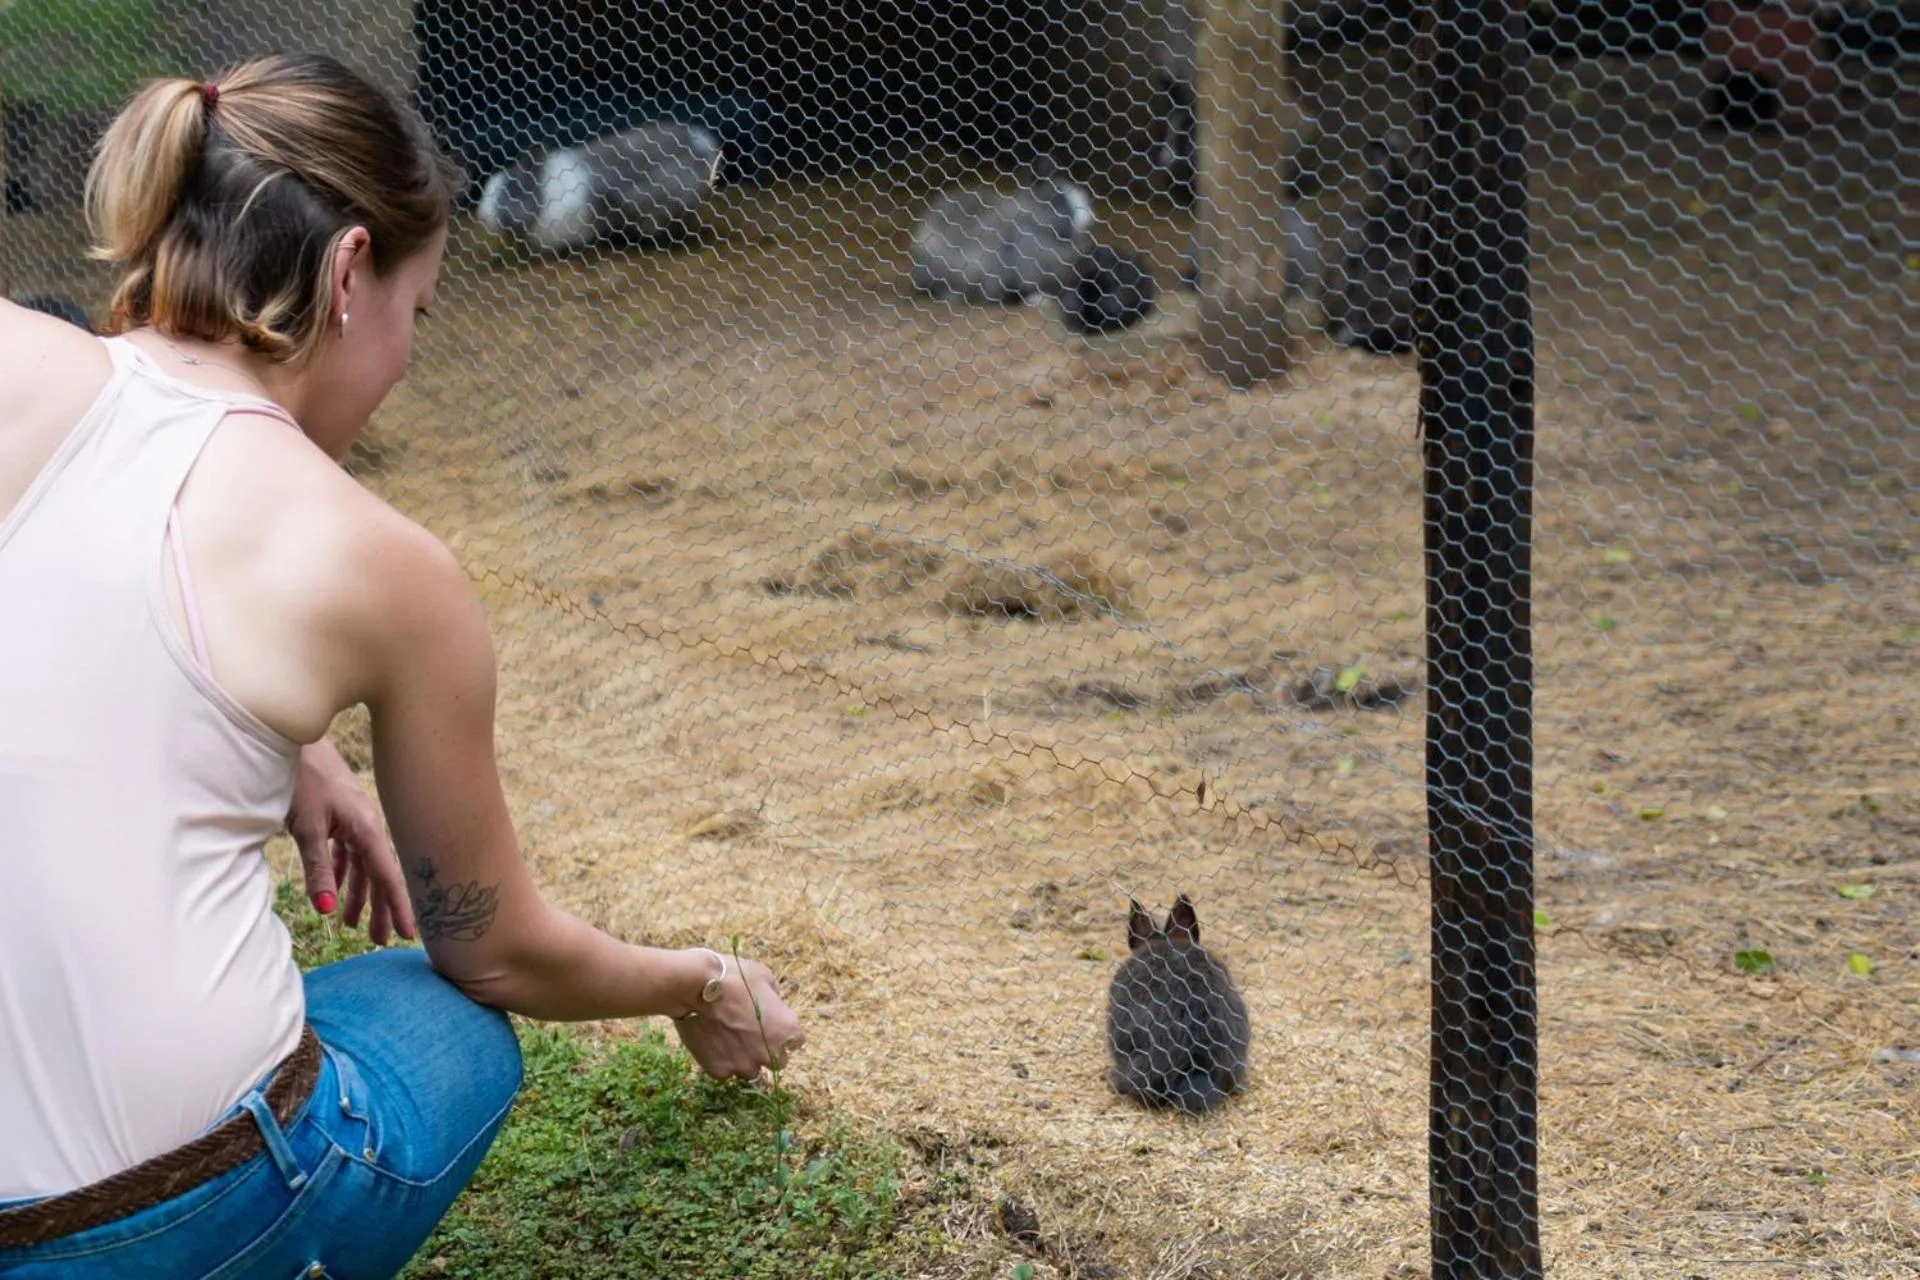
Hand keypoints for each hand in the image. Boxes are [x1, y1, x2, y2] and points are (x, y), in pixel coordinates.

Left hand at [288, 739, 415, 945]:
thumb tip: (325, 910)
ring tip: (354, 925)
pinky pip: (348, 853)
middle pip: (379, 874)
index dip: (399, 906)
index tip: (408, 933)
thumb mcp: (307, 828)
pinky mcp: (340, 817)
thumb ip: (318, 869)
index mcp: (366, 829)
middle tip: (380, 941)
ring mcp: (354, 821)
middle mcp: (366, 826)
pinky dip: (343, 874)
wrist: (292, 741)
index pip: (388, 876)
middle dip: (380, 908)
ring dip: (359, 895)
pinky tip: (335, 891)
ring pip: (363, 866)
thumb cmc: (302, 780)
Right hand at [671, 953, 806, 1081]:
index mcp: (788, 1030)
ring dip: (744, 1059)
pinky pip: (725, 1072)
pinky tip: (712, 1045)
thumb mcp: (765, 977)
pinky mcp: (720, 1070)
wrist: (697, 987)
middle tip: (750, 1035)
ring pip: (751, 1071)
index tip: (772, 1025)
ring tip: (728, 1041)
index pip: (796, 1041)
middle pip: (777, 1062)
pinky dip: (721, 1062)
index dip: (783, 1032)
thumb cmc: (735, 978)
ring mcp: (745, 1064)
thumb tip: (773, 1006)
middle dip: (767, 1051)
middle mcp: (770, 1053)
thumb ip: (774, 998)